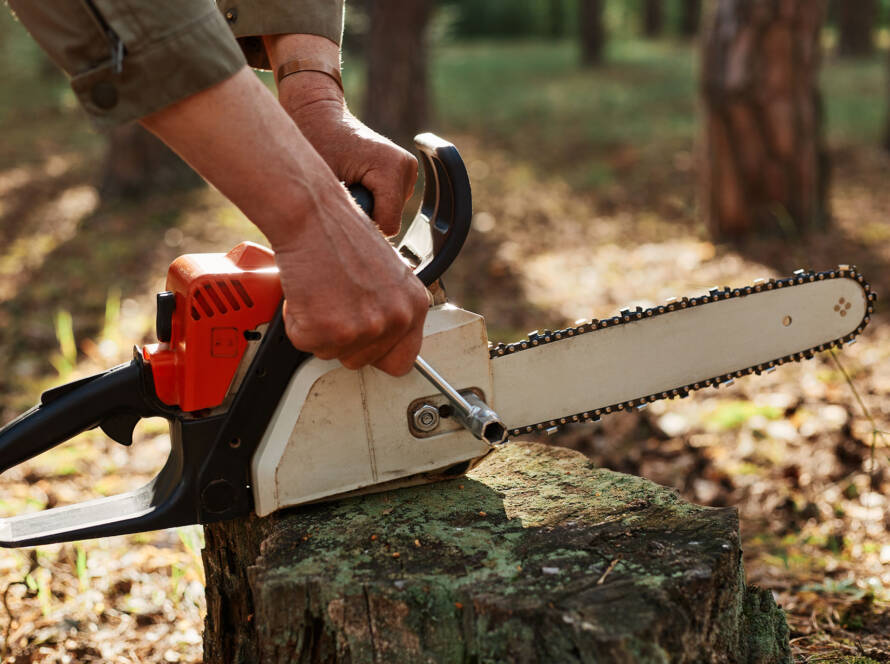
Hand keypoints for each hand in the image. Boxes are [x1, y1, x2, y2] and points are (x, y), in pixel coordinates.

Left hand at [267, 41, 416, 236]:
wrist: (319, 115)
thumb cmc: (315, 143)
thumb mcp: (323, 182)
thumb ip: (340, 214)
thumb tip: (345, 248)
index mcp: (391, 168)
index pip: (387, 225)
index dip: (362, 226)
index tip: (339, 210)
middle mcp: (406, 168)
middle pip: (390, 220)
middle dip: (364, 216)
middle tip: (340, 194)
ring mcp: (408, 170)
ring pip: (390, 214)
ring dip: (367, 208)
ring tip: (346, 185)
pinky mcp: (404, 172)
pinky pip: (390, 204)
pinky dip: (372, 201)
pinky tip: (355, 184)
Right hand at [275, 177, 428, 375]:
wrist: (312, 215)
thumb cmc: (342, 234)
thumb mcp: (387, 273)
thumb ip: (390, 308)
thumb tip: (381, 335)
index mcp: (414, 305)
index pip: (401, 361)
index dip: (377, 354)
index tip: (364, 344)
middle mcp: (395, 319)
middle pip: (360, 361)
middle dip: (340, 337)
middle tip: (333, 300)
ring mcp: (363, 328)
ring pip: (330, 352)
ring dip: (318, 328)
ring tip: (321, 291)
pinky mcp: (329, 330)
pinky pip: (304, 343)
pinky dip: (296, 322)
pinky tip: (305, 292)